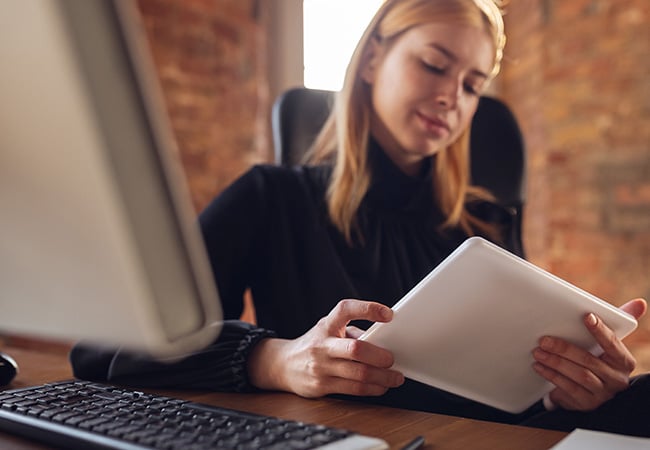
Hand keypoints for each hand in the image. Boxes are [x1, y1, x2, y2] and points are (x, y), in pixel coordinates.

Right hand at [247, 299, 404, 397]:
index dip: (368, 309)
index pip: (346, 310)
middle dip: (380, 356)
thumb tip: (383, 340)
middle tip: (392, 359)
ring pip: (359, 374)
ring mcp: (321, 367)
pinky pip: (353, 389)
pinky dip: (372, 389)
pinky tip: (380, 386)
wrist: (283, 365)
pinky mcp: (322, 386)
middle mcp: (323, 345)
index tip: (388, 314)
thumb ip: (353, 332)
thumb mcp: (329, 329)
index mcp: (327, 325)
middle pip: (356, 349)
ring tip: (395, 377)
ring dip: (383, 377)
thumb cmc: (314, 344)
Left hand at [532, 298, 646, 410]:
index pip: (613, 344)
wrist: (593, 390)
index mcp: (624, 361)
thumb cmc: (600, 357)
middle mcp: (616, 380)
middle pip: (589, 362)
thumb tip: (639, 302)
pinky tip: (539, 367)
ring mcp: (602, 394)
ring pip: (578, 376)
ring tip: (538, 352)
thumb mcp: (609, 342)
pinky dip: (552, 376)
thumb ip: (622, 320)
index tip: (587, 316)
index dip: (601, 331)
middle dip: (564, 349)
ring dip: (555, 363)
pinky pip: (568, 390)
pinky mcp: (586, 404)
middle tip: (544, 340)